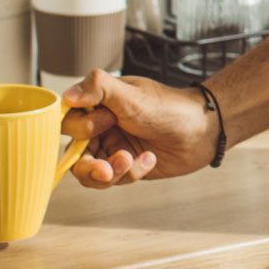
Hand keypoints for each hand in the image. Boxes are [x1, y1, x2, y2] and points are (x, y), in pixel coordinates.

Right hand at [60, 70, 219, 188]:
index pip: (66, 121)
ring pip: (90, 173)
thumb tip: (66, 95)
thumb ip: (100, 89)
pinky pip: (113, 180)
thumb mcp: (133, 95)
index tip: (102, 124)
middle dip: (89, 166)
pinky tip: (150, 159)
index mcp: (99, 104)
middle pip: (73, 155)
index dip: (78, 128)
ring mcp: (112, 148)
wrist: (203, 130)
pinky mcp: (125, 167)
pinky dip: (130, 173)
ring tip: (130, 161)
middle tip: (108, 167)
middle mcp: (101, 127)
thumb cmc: (170, 107)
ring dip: (110, 172)